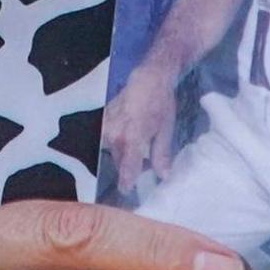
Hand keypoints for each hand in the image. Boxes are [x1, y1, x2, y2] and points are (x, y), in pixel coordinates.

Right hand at [101, 66, 179, 187]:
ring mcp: (106, 126)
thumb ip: (161, 155)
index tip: (127, 191)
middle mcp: (114, 134)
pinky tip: (130, 136)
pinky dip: (118, 143)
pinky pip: (108, 140)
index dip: (127, 183)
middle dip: (130, 167)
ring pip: (113, 151)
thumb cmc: (159, 103)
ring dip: (124, 154)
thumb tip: (162, 175)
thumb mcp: (166, 130)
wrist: (148, 78)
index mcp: (132, 138)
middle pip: (118, 162)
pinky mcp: (103, 120)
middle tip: (144, 165)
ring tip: (139, 145)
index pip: (126, 169)